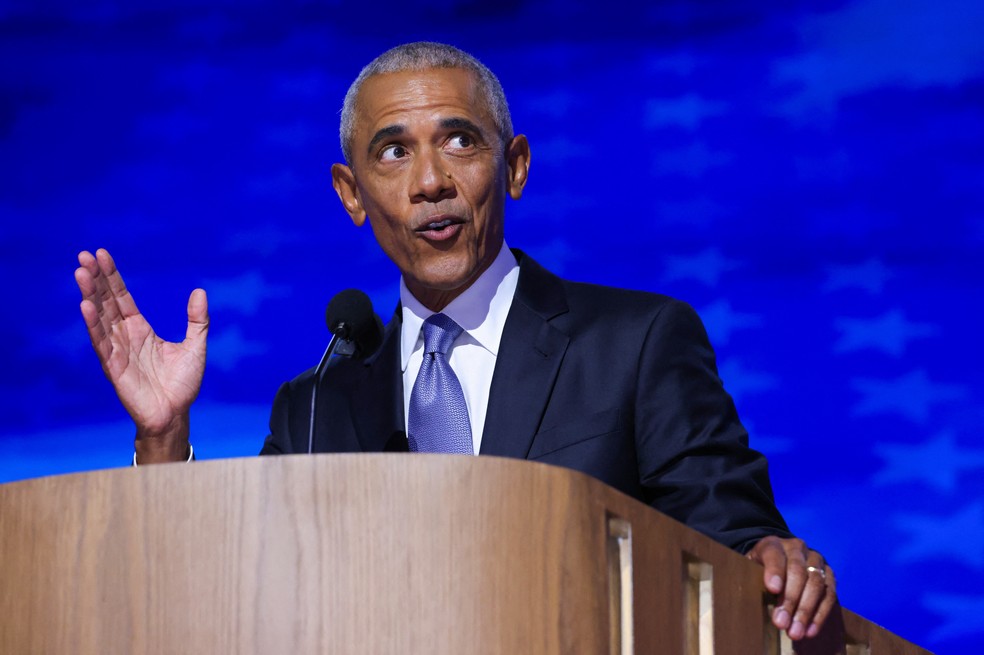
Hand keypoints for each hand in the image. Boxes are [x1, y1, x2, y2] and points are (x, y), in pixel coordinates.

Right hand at [75, 248, 207, 462]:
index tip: (101, 254)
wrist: (176, 414)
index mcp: (140, 329)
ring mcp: (116, 350)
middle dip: (95, 279)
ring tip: (80, 273)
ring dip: (89, 295)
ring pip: (99, 318)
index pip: (121, 297)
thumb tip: (199, 291)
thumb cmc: (183, 383)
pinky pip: (101, 342)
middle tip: (84, 255)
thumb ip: (197, 320)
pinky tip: (85, 306)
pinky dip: (93, 325)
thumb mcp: (195, 346)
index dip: (111, 277)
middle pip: (106, 302)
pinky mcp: (113, 367)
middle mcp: (124, 336)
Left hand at [747, 536, 836, 640]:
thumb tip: (755, 599)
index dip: (775, 571)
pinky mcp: (829, 574)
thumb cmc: (758, 568)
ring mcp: (816, 560)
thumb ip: (750, 577)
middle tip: (781, 623)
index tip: (773, 589)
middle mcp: (797, 548)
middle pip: (798, 572)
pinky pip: (830, 595)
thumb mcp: (749, 568)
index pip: (774, 554)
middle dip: (790, 600)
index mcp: (773, 544)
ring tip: (795, 632)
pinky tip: (810, 631)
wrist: (777, 560)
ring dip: (806, 611)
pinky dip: (820, 614)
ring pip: (816, 584)